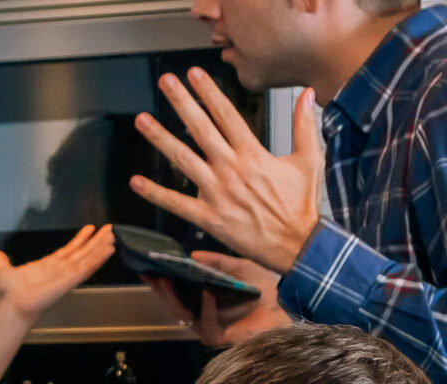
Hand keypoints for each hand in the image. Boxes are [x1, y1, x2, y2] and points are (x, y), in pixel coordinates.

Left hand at [0, 225, 116, 321]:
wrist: (14, 306)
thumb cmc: (11, 294)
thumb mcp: (5, 271)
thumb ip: (2, 261)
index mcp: (49, 266)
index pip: (69, 250)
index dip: (80, 240)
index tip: (90, 229)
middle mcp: (61, 270)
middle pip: (83, 252)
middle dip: (96, 241)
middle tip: (109, 229)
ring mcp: (68, 275)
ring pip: (89, 258)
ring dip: (101, 247)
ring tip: (113, 236)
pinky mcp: (71, 280)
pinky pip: (88, 267)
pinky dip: (99, 258)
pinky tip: (109, 249)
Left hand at [131, 70, 324, 274]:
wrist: (299, 246)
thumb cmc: (302, 206)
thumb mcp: (309, 161)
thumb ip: (304, 125)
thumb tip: (309, 95)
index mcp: (254, 155)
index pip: (226, 115)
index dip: (209, 92)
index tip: (194, 75)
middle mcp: (232, 170)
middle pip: (201, 129)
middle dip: (181, 103)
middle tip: (165, 82)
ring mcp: (218, 194)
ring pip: (183, 160)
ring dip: (160, 138)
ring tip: (142, 120)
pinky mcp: (210, 218)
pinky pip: (177, 204)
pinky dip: (156, 193)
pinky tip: (137, 182)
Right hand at [141, 251, 289, 346]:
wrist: (290, 308)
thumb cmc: (269, 290)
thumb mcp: (241, 268)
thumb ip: (218, 262)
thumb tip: (192, 254)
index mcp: (208, 298)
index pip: (180, 289)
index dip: (164, 278)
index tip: (150, 265)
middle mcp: (205, 313)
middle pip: (175, 302)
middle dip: (161, 287)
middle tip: (150, 272)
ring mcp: (210, 327)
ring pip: (184, 314)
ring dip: (173, 297)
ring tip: (166, 279)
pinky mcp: (219, 338)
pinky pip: (207, 323)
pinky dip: (206, 307)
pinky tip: (206, 292)